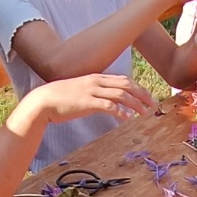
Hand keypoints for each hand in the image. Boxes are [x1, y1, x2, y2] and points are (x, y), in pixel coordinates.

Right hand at [41, 74, 156, 124]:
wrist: (44, 100)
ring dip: (135, 104)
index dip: (138, 88)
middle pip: (127, 85)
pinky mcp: (87, 102)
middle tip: (153, 104)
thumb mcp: (81, 91)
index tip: (148, 97)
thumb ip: (95, 94)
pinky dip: (120, 111)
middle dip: (142, 94)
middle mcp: (96, 82)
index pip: (123, 80)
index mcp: (96, 78)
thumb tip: (108, 102)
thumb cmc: (61, 98)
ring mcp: (92, 91)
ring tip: (144, 113)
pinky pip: (109, 106)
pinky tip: (127, 118)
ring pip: (121, 94)